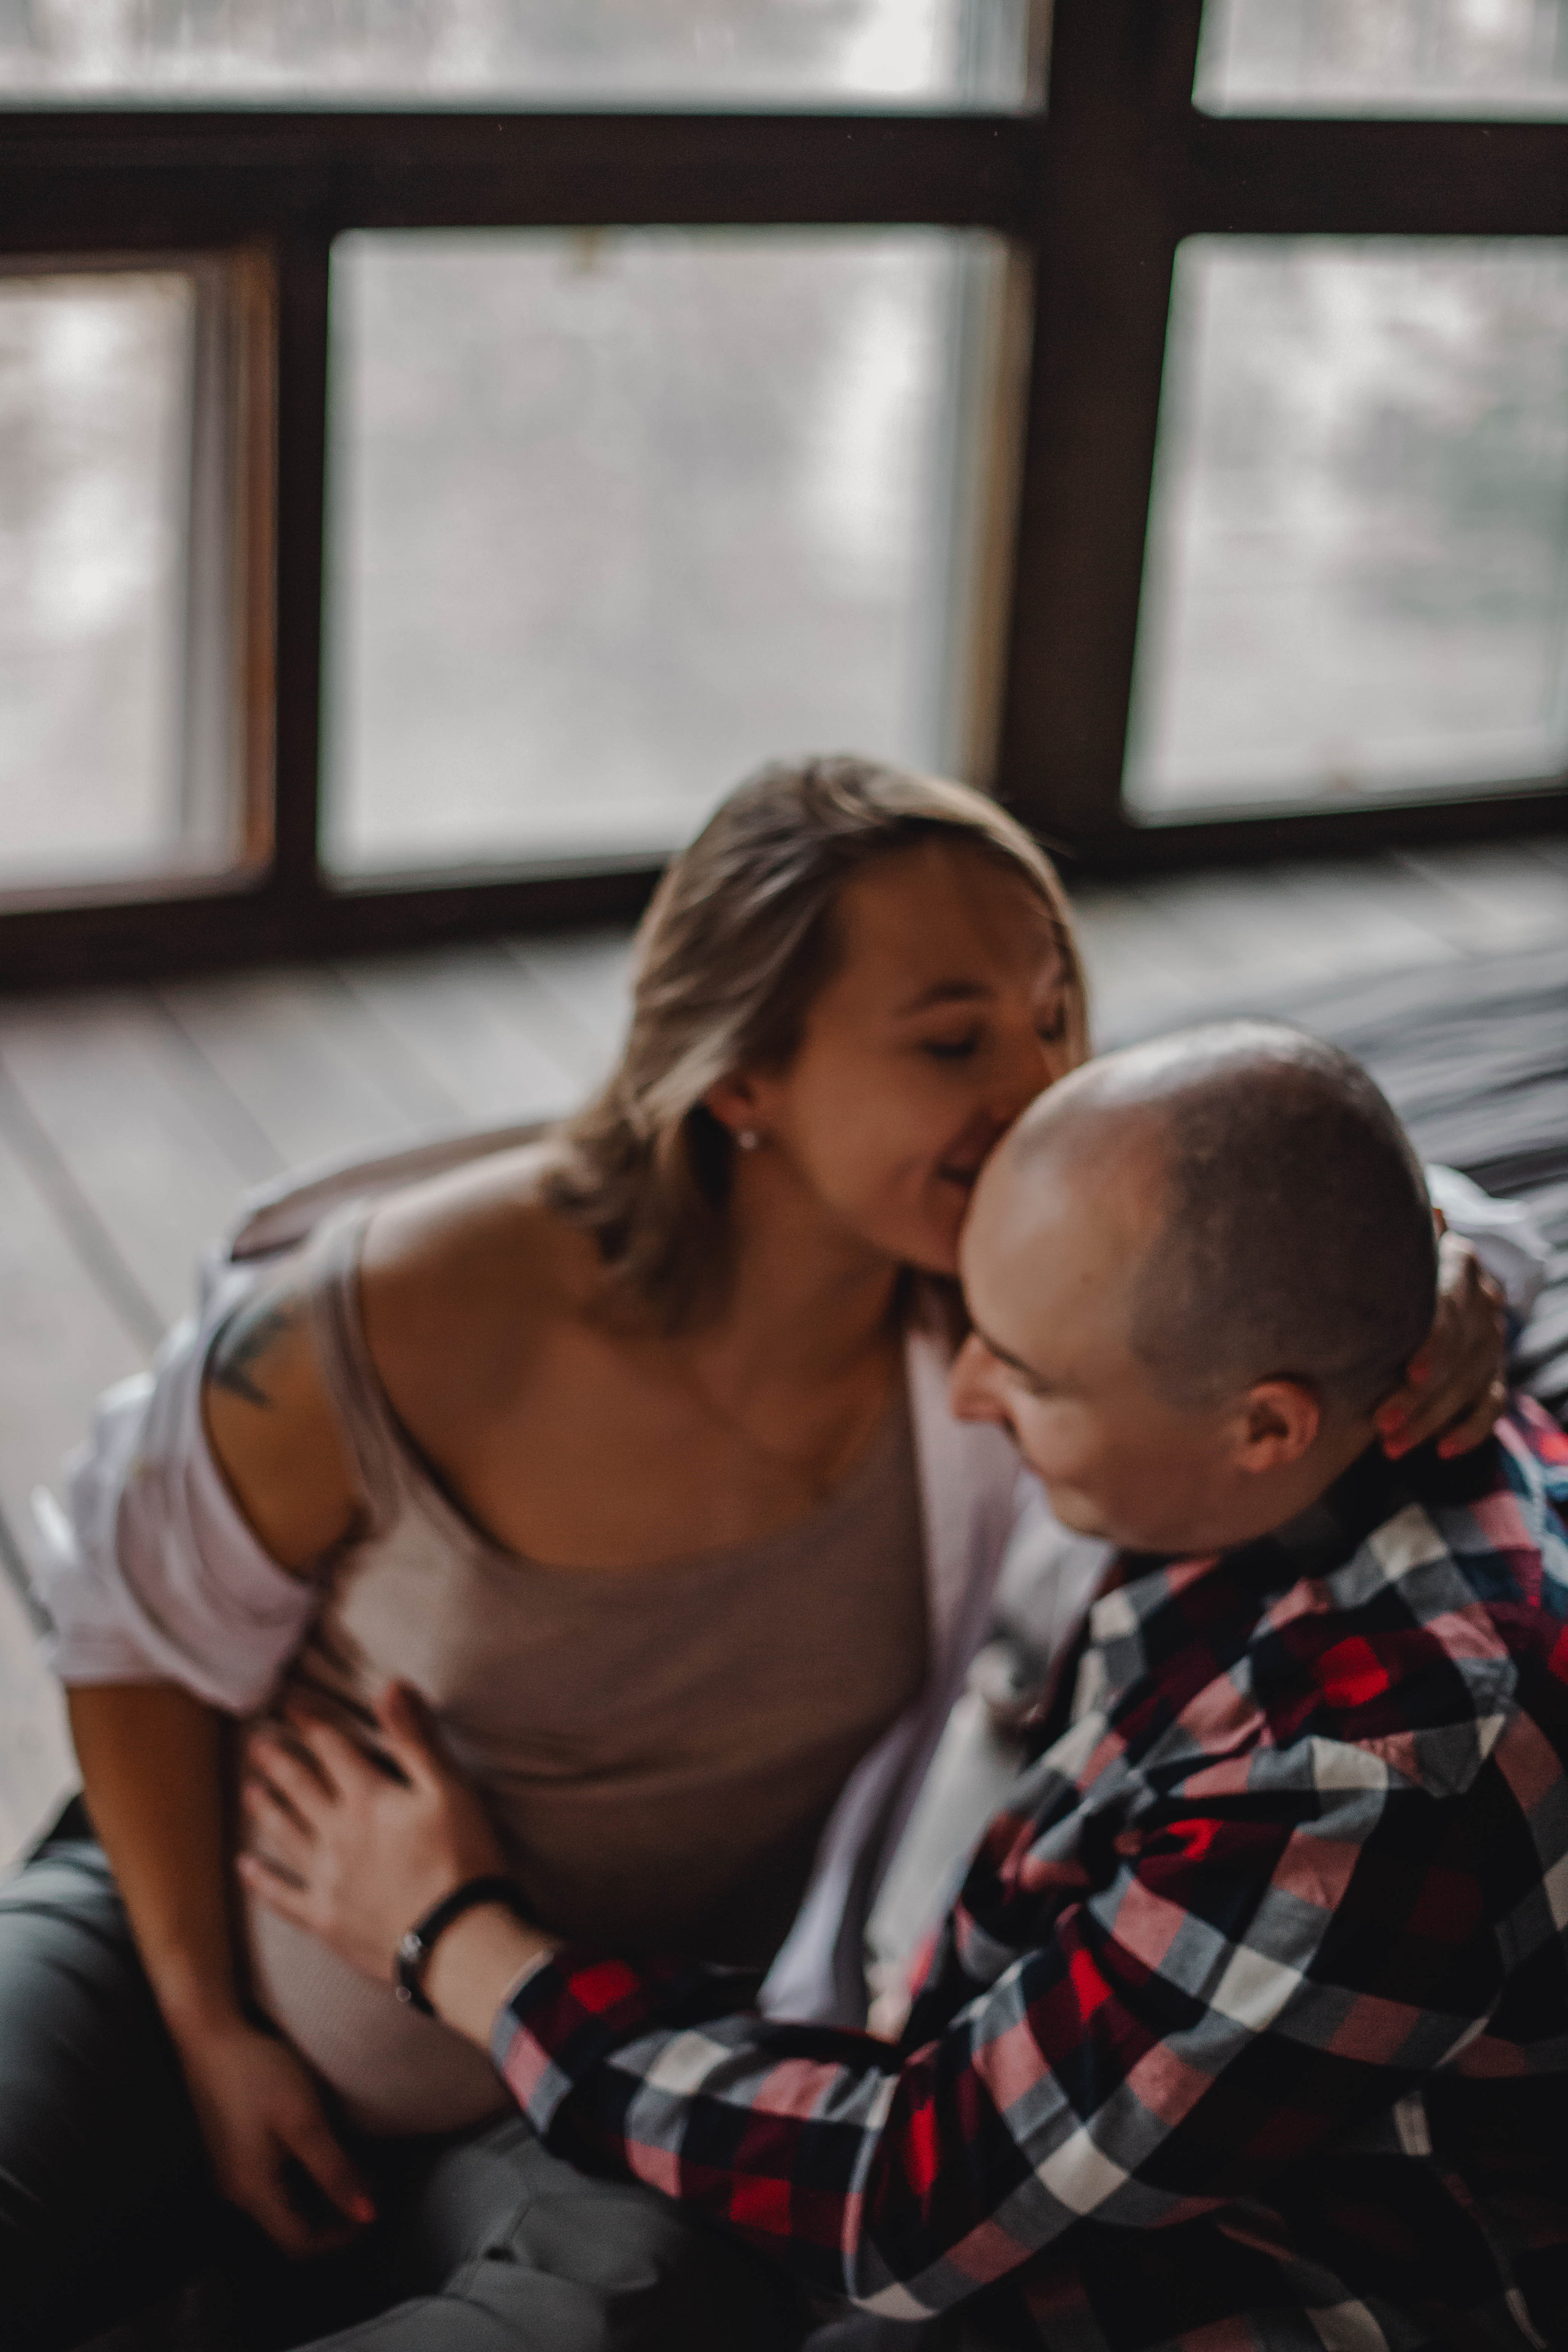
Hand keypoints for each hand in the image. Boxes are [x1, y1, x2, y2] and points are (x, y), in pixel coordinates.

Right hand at [176, 2015, 374, 2257]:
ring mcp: (228, 2171)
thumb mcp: (305, 2121)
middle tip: (370, 2185)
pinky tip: (321, 2149)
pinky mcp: (228, 2149)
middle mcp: (235, 2191)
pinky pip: (270, 2181)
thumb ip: (335, 2171)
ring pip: (281, 2203)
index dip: (340, 2237)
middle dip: (333, 2214)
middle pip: (290, 2226)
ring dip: (319, 2193)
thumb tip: (367, 2215)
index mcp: (252, 2191)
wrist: (210, 2035)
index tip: (373, 2210)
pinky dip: (301, 2176)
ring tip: (354, 2166)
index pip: (299, 2243)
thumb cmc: (259, 2074)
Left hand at [237, 1683, 506, 1986]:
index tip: (289, 1704)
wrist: (456, 1940)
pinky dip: (261, 1881)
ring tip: (248, 1790)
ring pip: (285, 1834)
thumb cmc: (463, 1860)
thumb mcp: (448, 1790)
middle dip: (278, 1761)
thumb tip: (390, 1685)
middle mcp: (337, 1833)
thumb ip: (415, 1739)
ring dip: (265, 1810)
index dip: (311, 1723)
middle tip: (255, 1743)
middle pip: (300, 1788)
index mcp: (368, 1799)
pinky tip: (244, 1867)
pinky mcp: (325, 1919)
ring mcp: (326, 1878)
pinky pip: (282, 1896)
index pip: (332, 1750)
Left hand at [1375, 1230, 1508, 1460]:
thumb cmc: (1372, 1269)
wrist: (1400, 1279)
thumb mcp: (1375, 1255)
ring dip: (1432, 1419)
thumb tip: (1404, 1220)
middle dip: (1421, 1395)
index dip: (1436, 1341)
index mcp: (1456, 1261)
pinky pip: (1492, 1405)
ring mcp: (1491, 1337)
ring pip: (1471, 1383)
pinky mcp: (1492, 1370)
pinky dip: (1470, 1430)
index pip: (1453, 1303)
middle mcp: (1482, 1298)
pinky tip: (1442, 1449)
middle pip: (1460, 1353)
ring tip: (1390, 1445)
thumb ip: (1376, 1251)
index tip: (1411, 1374)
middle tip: (1381, 1425)